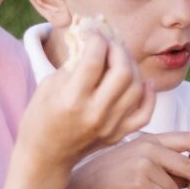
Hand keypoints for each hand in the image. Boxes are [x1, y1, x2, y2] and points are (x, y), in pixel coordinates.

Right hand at [19, 31, 152, 170]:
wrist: (46, 157)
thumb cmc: (40, 118)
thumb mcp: (47, 86)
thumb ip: (72, 64)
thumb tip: (92, 40)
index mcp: (72, 99)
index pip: (93, 60)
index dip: (96, 38)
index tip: (91, 31)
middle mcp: (95, 113)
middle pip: (122, 72)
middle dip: (117, 49)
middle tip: (109, 42)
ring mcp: (110, 125)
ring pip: (137, 88)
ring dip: (132, 67)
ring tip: (120, 58)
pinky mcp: (119, 134)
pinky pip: (144, 112)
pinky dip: (149, 95)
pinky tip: (144, 82)